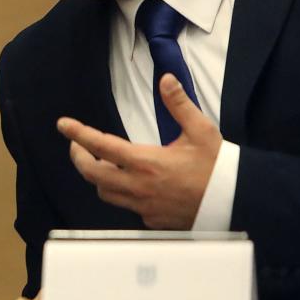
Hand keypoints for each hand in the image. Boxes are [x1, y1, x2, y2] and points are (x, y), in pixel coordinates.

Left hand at [58, 73, 221, 228]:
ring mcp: (143, 206)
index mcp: (146, 162)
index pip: (100, 146)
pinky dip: (120, 193)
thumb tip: (166, 80)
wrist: (236, 203)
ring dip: (97, 177)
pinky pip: (125, 206)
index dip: (78, 134)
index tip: (63, 124)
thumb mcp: (200, 131)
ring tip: (99, 162)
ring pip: (105, 193)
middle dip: (78, 157)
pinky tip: (129, 183)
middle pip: (91, 174)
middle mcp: (138, 186)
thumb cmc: (218, 167)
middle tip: (77, 145)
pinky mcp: (151, 220)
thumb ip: (179, 104)